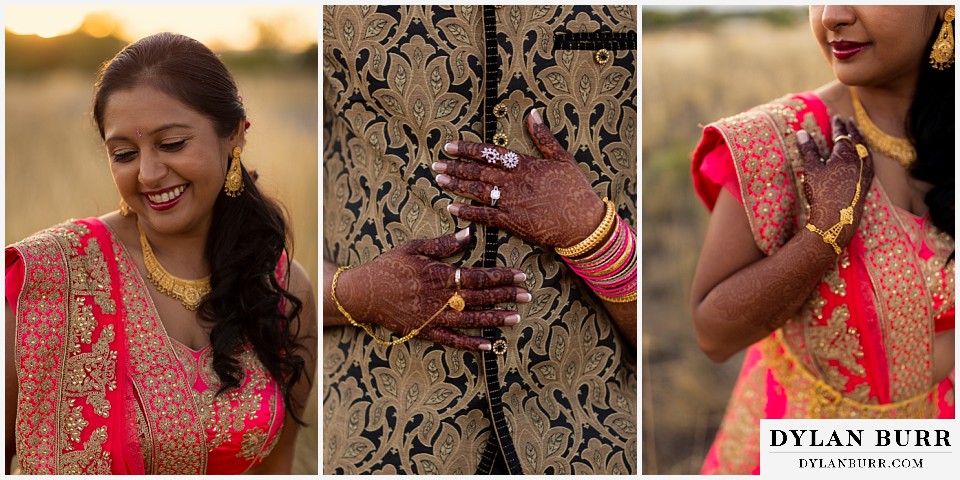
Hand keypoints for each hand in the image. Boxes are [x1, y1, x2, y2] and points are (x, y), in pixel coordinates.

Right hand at [334, 229, 528, 349]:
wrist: (363, 293)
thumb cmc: (389, 266)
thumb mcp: (415, 247)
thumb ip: (444, 243)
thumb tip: (469, 234)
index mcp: (440, 275)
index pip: (478, 276)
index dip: (501, 276)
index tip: (520, 275)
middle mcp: (440, 298)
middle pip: (480, 297)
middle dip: (506, 296)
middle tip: (527, 295)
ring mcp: (434, 317)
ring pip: (471, 320)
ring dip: (495, 319)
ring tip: (516, 318)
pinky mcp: (426, 332)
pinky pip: (452, 340)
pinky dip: (471, 344)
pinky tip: (489, 345)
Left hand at [434, 109, 604, 247]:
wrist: (583, 222)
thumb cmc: (576, 189)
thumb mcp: (562, 157)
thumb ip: (543, 136)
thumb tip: (532, 112)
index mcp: (526, 165)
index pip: (491, 153)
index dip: (468, 149)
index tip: (450, 146)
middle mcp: (515, 182)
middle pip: (479, 172)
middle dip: (456, 167)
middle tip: (436, 163)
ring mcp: (512, 202)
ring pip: (478, 191)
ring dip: (457, 185)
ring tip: (440, 180)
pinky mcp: (513, 222)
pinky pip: (485, 216)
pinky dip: (468, 211)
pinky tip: (452, 207)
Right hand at [798, 116, 874, 251]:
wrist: (837, 217)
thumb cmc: (821, 193)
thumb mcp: (811, 170)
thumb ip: (808, 150)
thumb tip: (801, 132)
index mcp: (845, 154)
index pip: (842, 135)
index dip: (838, 126)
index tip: (837, 117)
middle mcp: (858, 160)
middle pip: (857, 140)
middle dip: (852, 129)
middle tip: (849, 121)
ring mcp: (865, 172)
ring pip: (866, 150)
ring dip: (861, 140)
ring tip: (859, 134)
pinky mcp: (867, 182)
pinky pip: (870, 162)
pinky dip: (867, 154)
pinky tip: (865, 157)